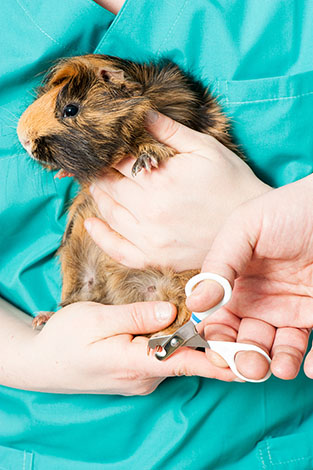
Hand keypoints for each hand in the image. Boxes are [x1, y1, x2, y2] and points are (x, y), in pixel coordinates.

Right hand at [22, 301, 235, 393]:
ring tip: (202, 315)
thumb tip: (171, 311)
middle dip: (206, 341)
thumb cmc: (66, 339)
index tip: (244, 358)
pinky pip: (161, 358)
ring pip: (172, 357)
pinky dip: (170, 343)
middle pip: (184, 358)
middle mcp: (144, 377)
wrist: (43, 363)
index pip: (185, 363)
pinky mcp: (136, 374)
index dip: (217, 360)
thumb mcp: (96, 319)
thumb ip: (136, 316)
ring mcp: (141, 378)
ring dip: (186, 340)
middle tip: (228, 317)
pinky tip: (170, 325)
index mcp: (135, 363)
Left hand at [85, 112, 269, 271]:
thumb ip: (169, 130)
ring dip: (99, 197)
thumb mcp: (205, 148)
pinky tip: (91, 224)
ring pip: (110, 214)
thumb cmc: (231, 182)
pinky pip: (118, 251)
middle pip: (110, 187)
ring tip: (96, 185)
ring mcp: (152, 239)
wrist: (250, 226)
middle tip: (93, 164)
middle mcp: (150, 211)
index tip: (101, 145)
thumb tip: (140, 112)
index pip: (119, 161)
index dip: (108, 151)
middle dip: (99, 172)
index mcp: (161, 180)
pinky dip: (101, 237)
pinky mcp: (156, 258)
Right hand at [187, 175, 312, 379]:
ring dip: (274, 364)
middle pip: (244, 340)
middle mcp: (258, 300)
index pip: (217, 319)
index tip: (218, 352)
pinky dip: (311, 362)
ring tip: (279, 367)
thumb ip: (219, 264)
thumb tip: (195, 303)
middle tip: (249, 365)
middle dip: (243, 358)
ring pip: (276, 349)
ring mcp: (289, 309)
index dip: (215, 338)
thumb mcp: (244, 229)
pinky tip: (310, 366)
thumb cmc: (288, 211)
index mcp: (233, 283)